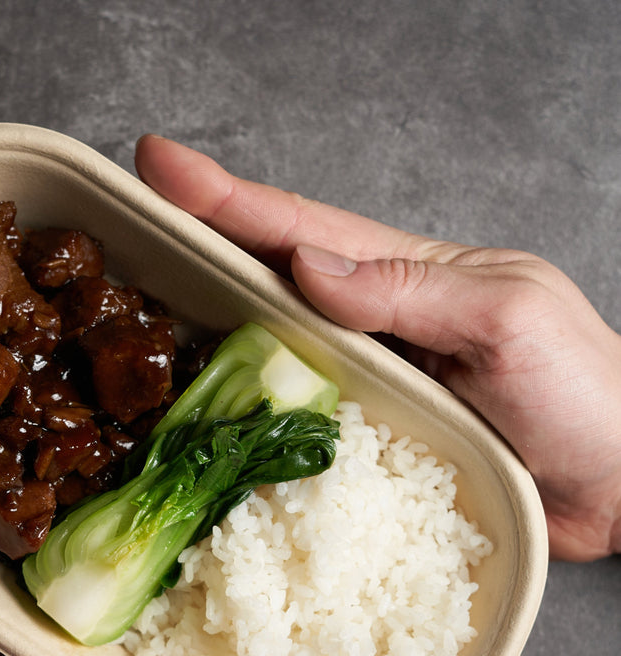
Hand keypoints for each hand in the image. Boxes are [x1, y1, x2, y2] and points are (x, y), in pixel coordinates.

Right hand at [134, 135, 620, 560]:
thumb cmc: (586, 394)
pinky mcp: (360, 447)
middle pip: (266, 284)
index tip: (160, 164)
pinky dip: (242, 419)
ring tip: (134, 317)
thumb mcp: (509, 321)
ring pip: (267, 355)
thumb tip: (309, 265)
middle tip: (125, 225)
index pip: (301, 229)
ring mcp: (362, 388)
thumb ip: (412, 291)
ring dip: (202, 336)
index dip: (228, 198)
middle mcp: (370, 328)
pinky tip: (199, 421)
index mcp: (404, 278)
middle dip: (195, 248)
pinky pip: (289, 426)